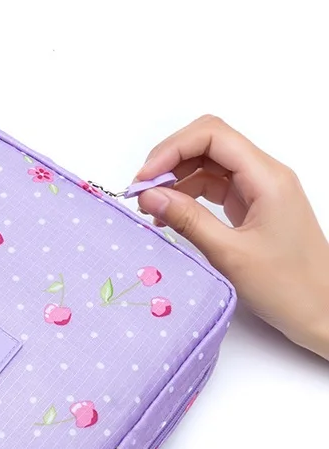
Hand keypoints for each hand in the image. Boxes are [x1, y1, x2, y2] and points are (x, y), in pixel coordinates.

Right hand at [135, 115, 328, 360]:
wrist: (321, 309)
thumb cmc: (287, 286)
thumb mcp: (229, 255)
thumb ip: (188, 221)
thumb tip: (149, 196)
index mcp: (267, 178)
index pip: (212, 136)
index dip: (171, 150)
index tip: (143, 180)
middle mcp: (264, 174)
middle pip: (208, 143)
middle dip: (170, 160)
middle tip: (140, 191)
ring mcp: (258, 189)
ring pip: (208, 164)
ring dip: (175, 178)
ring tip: (149, 207)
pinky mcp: (251, 206)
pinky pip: (213, 187)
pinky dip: (187, 195)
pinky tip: (168, 215)